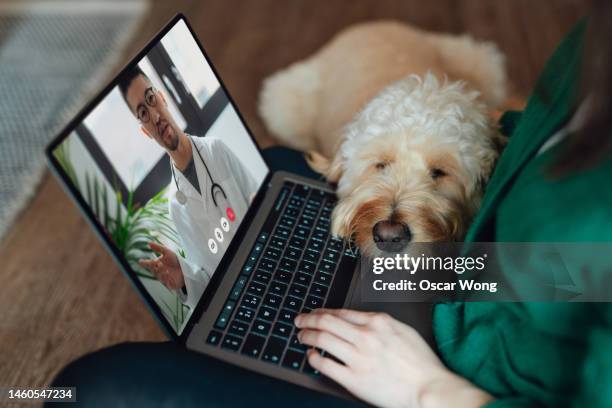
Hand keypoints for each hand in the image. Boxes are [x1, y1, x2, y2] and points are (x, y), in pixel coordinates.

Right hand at [138, 242, 184, 289]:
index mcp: (156, 264)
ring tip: (167, 269)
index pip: (148, 264)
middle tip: (160, 263)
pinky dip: (167, 277)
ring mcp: (163, 278)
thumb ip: (158, 248)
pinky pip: (165, 281)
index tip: (140, 261)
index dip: (144, 263)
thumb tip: (148, 243)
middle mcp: (158, 272)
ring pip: (159, 275)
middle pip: (153, 269)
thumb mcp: (167, 252)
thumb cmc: (175, 260)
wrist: (186, 268)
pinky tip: (169, 274)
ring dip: (162, 272)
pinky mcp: (169, 284)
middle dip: (155, 267)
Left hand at [295, 309, 492, 407]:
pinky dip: (313, 359)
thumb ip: (380, 322)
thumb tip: (359, 320)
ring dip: (307, 336)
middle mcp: (366, 336)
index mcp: (378, 322)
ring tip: (301, 336)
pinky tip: (311, 357)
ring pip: (322, 340)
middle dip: (308, 319)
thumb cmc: (421, 363)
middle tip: (300, 321)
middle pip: (326, 322)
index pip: (340, 312)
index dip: (322, 312)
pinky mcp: (354, 379)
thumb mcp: (403, 330)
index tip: (315, 313)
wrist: (429, 388)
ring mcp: (358, 358)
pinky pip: (325, 365)